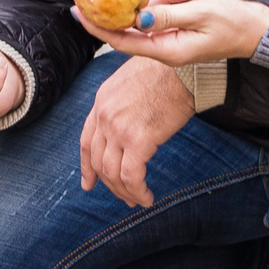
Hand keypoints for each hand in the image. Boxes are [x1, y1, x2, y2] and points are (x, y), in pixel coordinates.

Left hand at [77, 0, 268, 66]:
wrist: (259, 32)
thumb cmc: (236, 23)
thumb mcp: (201, 14)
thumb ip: (167, 15)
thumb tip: (136, 16)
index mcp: (168, 51)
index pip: (122, 41)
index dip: (98, 27)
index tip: (79, 11)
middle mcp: (165, 50)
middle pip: (132, 28)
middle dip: (126, 7)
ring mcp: (172, 43)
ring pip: (147, 19)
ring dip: (159, 0)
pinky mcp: (178, 34)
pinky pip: (161, 17)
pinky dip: (168, 3)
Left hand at [79, 55, 195, 208]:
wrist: (183, 68)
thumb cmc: (167, 72)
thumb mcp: (131, 82)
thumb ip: (122, 104)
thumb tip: (129, 125)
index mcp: (101, 101)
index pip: (86, 141)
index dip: (87, 166)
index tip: (89, 183)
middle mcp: (104, 116)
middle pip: (98, 161)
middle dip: (110, 185)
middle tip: (124, 197)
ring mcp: (118, 129)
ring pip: (112, 173)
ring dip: (125, 192)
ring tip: (138, 200)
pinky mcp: (138, 140)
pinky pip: (132, 176)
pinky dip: (138, 192)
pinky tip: (147, 198)